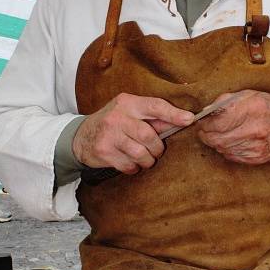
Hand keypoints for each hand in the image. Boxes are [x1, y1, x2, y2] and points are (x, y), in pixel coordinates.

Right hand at [72, 93, 193, 173]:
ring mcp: (109, 134)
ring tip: (144, 158)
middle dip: (157, 148)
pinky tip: (129, 162)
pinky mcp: (103, 151)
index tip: (189, 119)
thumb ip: (152, 118)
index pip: (155, 106)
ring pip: (140, 153)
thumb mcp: (129, 113)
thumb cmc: (112, 124)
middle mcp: (117, 116)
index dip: (174, 114)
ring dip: (147, 160)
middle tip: (156, 151)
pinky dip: (134, 167)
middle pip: (148, 135)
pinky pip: (129, 165)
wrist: (81, 137)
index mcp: (127, 102)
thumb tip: (183, 120)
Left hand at [196, 90, 269, 164]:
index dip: (204, 123)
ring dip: (215, 142)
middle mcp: (254, 129)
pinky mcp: (256, 158)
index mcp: (252, 109)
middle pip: (216, 138)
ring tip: (217, 134)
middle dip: (205, 135)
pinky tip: (230, 142)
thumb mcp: (251, 95)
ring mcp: (256, 146)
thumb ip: (227, 101)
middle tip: (203, 130)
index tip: (201, 121)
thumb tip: (206, 111)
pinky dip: (225, 149)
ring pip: (221, 148)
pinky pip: (231, 156)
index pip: (217, 121)